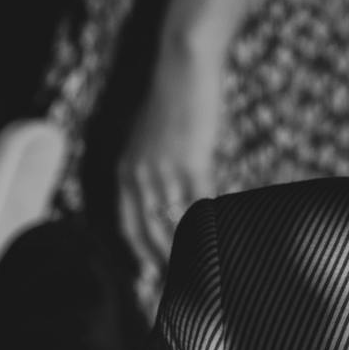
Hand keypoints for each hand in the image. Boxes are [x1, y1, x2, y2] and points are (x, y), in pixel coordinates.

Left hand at [118, 51, 226, 283]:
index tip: (148, 275)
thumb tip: (165, 186)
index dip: (137, 252)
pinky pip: (201, 205)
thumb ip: (150, 163)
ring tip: (204, 276)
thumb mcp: (148, 133)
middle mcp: (135, 173)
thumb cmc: (168, 92)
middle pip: (148, 232)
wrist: (180, 61)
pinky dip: (213, 226)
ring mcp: (162, 169)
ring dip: (189, 252)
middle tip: (179, 288)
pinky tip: (226, 241)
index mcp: (122, 167)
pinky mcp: (190, 162)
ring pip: (174, 225)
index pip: (125, 223)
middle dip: (163, 263)